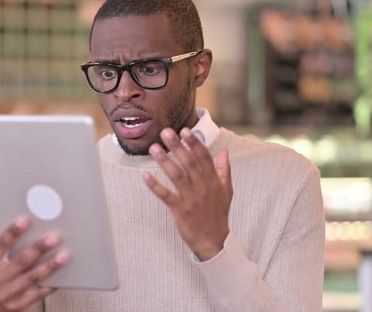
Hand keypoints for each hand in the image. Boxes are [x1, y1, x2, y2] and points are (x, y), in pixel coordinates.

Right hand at [0, 216, 68, 311]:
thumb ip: (2, 255)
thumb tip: (28, 236)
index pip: (1, 245)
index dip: (13, 232)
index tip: (25, 220)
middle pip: (21, 260)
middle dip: (38, 248)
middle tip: (53, 238)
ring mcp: (8, 294)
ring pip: (33, 277)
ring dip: (50, 266)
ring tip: (63, 256)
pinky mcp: (18, 305)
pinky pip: (38, 293)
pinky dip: (51, 285)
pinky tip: (62, 277)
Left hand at [143, 127, 232, 260]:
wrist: (213, 240)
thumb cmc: (218, 213)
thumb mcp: (226, 190)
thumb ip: (224, 169)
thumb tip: (225, 150)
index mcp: (214, 180)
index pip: (204, 157)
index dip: (194, 143)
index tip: (185, 130)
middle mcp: (203, 187)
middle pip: (189, 163)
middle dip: (177, 146)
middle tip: (165, 132)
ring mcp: (191, 199)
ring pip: (177, 176)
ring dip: (164, 161)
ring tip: (153, 148)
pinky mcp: (180, 210)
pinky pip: (166, 195)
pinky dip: (155, 186)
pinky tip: (145, 176)